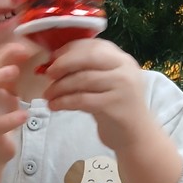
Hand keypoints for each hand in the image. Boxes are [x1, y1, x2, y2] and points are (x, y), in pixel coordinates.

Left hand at [43, 38, 148, 152]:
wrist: (135, 136)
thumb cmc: (115, 109)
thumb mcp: (106, 84)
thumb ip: (87, 71)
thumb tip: (53, 64)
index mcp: (122, 59)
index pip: (93, 45)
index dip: (69, 50)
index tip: (52, 58)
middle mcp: (125, 69)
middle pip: (88, 57)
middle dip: (63, 64)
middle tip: (47, 74)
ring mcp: (122, 87)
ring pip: (83, 79)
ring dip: (60, 87)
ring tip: (47, 95)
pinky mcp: (114, 106)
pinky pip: (82, 100)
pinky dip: (64, 102)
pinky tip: (54, 106)